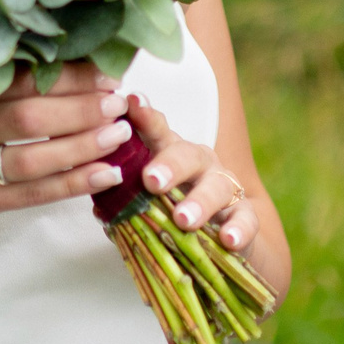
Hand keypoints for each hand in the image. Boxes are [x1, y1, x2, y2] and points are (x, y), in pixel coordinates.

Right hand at [0, 63, 134, 222]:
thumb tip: (72, 53)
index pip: (17, 81)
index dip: (64, 76)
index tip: (104, 72)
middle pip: (25, 119)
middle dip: (78, 110)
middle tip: (117, 103)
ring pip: (31, 161)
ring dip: (81, 148)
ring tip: (119, 135)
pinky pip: (31, 196)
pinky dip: (72, 185)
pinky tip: (107, 174)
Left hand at [128, 95, 258, 253]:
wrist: (218, 239)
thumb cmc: (172, 210)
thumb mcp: (147, 202)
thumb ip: (123, 199)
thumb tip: (97, 202)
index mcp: (170, 154)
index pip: (157, 131)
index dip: (145, 117)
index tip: (131, 104)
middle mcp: (199, 164)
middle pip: (186, 155)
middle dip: (169, 165)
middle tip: (151, 180)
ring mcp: (224, 187)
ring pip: (216, 187)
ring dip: (199, 202)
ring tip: (183, 220)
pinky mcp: (245, 215)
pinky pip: (246, 219)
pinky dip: (238, 229)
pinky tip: (227, 239)